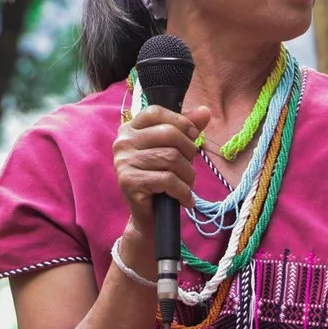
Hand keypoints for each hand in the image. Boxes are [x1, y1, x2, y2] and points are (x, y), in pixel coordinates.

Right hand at [114, 101, 211, 241]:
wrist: (150, 217)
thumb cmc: (162, 180)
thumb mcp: (175, 150)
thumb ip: (187, 129)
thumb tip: (205, 111)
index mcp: (130, 129)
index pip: (156, 112)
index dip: (181, 122)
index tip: (192, 137)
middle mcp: (122, 142)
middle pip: (169, 134)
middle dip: (189, 152)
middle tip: (189, 169)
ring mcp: (123, 162)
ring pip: (171, 158)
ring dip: (188, 175)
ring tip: (186, 186)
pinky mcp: (129, 181)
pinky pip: (168, 179)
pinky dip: (183, 191)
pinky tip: (184, 199)